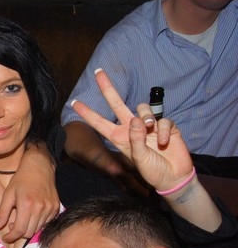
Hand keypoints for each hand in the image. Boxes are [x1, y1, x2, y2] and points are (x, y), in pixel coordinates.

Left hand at [0, 142, 59, 241]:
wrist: (39, 167)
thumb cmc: (21, 179)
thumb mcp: (8, 194)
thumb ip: (3, 212)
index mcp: (27, 204)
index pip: (20, 230)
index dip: (11, 236)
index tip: (5, 237)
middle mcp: (41, 208)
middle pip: (29, 232)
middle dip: (18, 233)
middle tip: (12, 224)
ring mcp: (50, 208)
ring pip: (37, 229)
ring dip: (27, 228)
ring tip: (21, 217)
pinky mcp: (56, 208)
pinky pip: (45, 223)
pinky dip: (37, 223)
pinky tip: (31, 214)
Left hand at [71, 70, 192, 191]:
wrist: (173, 176)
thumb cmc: (152, 170)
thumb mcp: (138, 158)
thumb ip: (135, 139)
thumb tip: (136, 119)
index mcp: (119, 137)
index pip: (99, 122)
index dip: (87, 113)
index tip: (74, 102)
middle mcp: (131, 128)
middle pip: (117, 103)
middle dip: (107, 88)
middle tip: (98, 72)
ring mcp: (148, 125)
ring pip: (142, 108)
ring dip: (146, 116)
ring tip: (150, 129)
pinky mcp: (165, 126)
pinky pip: (163, 120)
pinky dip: (164, 131)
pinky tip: (164, 142)